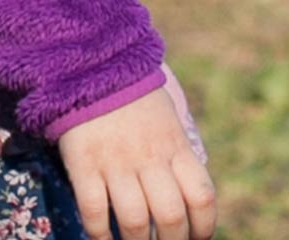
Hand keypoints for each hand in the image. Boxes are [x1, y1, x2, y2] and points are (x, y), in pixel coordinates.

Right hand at [57, 85, 217, 239]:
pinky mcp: (85, 162)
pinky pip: (94, 212)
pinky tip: (104, 239)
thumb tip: (189, 202)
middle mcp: (149, 155)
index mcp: (175, 145)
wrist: (94, 66)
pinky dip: (100, 235)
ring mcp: (116, 160)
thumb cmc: (135, 100)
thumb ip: (178, 158)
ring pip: (134, 221)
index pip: (202, 197)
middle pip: (170, 217)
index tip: (196, 239)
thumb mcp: (168, 122)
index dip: (204, 228)